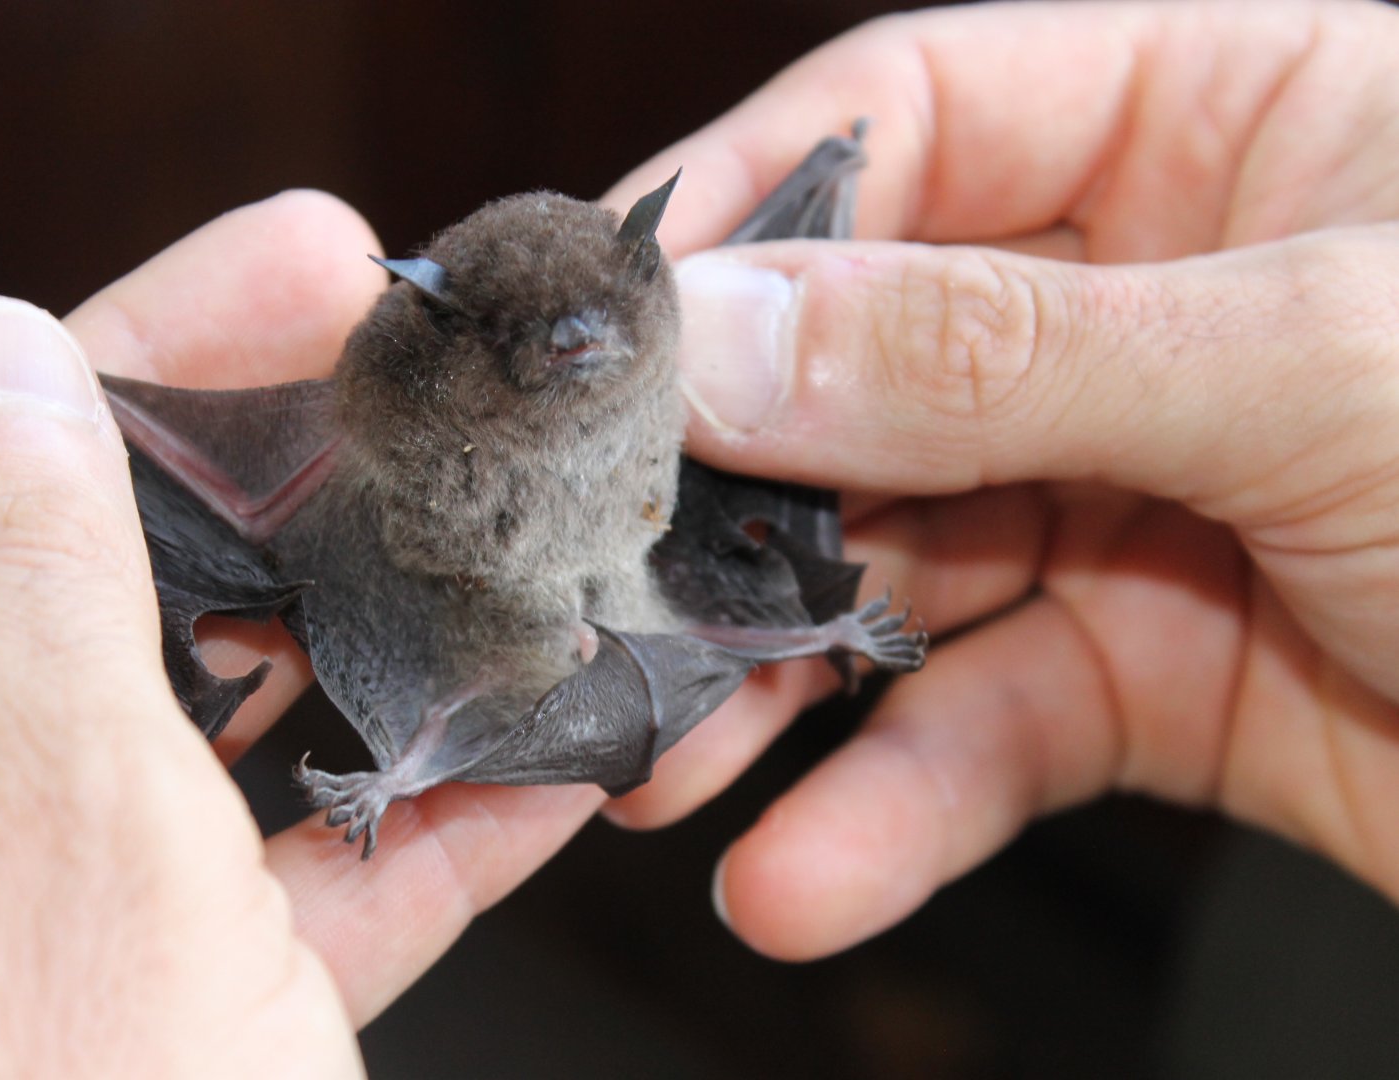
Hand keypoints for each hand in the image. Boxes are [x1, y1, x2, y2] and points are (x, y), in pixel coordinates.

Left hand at [0, 191, 600, 1065]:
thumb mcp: (40, 835)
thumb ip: (18, 584)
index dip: (144, 355)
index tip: (297, 266)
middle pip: (95, 597)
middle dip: (281, 499)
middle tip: (417, 403)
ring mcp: (18, 948)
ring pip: (208, 742)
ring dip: (372, 656)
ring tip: (493, 554)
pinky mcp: (151, 1031)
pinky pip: (284, 890)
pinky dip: (411, 828)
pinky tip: (533, 758)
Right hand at [603, 0, 1398, 958]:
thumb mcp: (1322, 368)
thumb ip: (996, 348)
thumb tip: (717, 332)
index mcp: (1223, 126)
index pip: (913, 122)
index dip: (745, 216)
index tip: (604, 338)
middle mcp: (1160, 301)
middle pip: (868, 365)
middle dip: (729, 488)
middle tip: (593, 581)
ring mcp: (1146, 491)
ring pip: (899, 565)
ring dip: (777, 677)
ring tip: (659, 762)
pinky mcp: (1157, 667)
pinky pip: (987, 721)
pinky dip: (894, 803)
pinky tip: (801, 876)